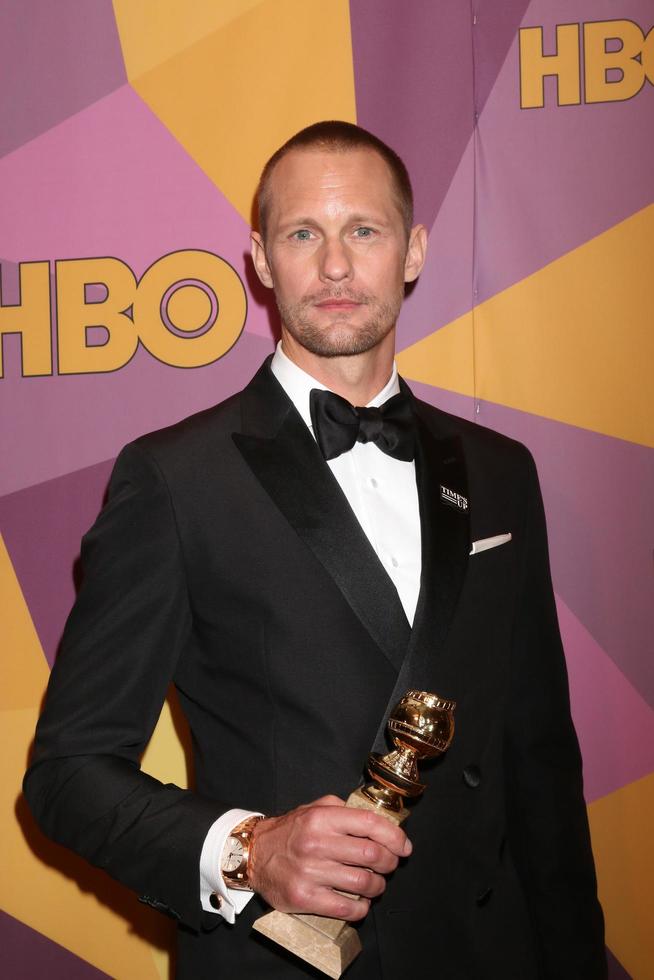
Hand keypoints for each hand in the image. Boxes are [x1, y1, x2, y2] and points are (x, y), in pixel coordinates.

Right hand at [248, 794, 411, 919]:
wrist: (253, 854)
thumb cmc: (290, 831)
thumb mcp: (314, 808)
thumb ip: (343, 810)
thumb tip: (377, 821)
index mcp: (323, 818)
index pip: (371, 824)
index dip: (395, 836)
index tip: (404, 846)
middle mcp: (317, 843)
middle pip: (372, 855)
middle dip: (389, 862)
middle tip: (389, 865)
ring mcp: (310, 872)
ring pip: (363, 883)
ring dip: (377, 886)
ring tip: (374, 884)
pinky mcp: (304, 897)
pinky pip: (346, 908)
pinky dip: (361, 908)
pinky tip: (360, 902)